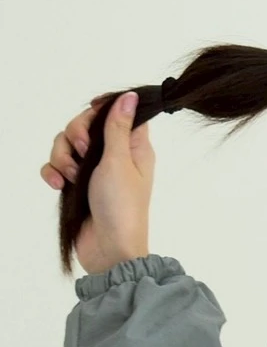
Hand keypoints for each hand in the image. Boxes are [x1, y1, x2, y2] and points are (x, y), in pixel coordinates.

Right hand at [43, 91, 153, 275]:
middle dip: (75, 134)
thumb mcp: (121, 161)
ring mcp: (93, 172)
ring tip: (72, 177)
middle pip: (85, 125)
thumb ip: (118, 127)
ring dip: (62, 157)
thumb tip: (133, 96)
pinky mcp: (77, 187)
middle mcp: (114, 156)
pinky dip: (53, 173)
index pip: (117, 113)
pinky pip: (56, 168)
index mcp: (134, 148)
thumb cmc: (122, 208)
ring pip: (67, 146)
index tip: (91, 114)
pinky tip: (60, 186)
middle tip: (83, 151)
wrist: (109, 249)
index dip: (101, 109)